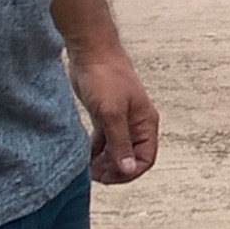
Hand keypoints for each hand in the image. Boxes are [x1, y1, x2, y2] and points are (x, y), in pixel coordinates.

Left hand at [69, 44, 158, 182]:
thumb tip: (128, 169)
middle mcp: (136, 125)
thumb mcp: (111, 113)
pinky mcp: (105, 116)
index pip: (145, 158)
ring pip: (116, 151)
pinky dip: (95, 151)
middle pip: (130, 158)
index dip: (129, 172)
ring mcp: (120, 121)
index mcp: (146, 123)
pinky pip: (103, 141)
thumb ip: (120, 142)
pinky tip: (83, 156)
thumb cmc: (106, 77)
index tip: (109, 176)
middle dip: (114, 169)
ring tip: (86, 168)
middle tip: (94, 174)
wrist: (91, 52)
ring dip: (103, 163)